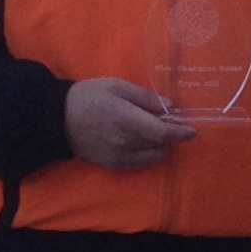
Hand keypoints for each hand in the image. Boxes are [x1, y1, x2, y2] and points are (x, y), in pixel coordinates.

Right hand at [65, 78, 195, 170]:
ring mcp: (119, 156)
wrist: (58, 118)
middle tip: (162, 122)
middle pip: (161, 145)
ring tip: (148, 131)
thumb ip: (145, 97)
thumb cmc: (89, 96)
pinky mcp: (113, 165)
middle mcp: (125, 142)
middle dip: (168, 135)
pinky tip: (138, 141)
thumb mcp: (117, 86)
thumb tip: (170, 106)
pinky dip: (146, 154)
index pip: (161, 133)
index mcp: (126, 119)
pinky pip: (141, 163)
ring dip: (158, 145)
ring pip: (153, 156)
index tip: (192, 130)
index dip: (181, 133)